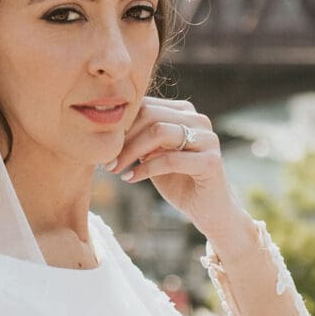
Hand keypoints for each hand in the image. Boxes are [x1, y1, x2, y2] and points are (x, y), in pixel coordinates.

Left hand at [112, 94, 240, 241]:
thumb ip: (139, 139)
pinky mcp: (211, 161)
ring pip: (159, 132)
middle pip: (150, 115)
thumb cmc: (178, 181)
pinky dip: (145, 169)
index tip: (102, 144)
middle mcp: (198, 120)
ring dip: (131, 152)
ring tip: (115, 169)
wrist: (209, 210)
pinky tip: (130, 178)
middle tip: (106, 161)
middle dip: (124, 138)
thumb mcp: (154, 155)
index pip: (146, 105)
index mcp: (184, 112)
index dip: (122, 123)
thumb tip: (106, 130)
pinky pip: (170, 159)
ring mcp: (207, 139)